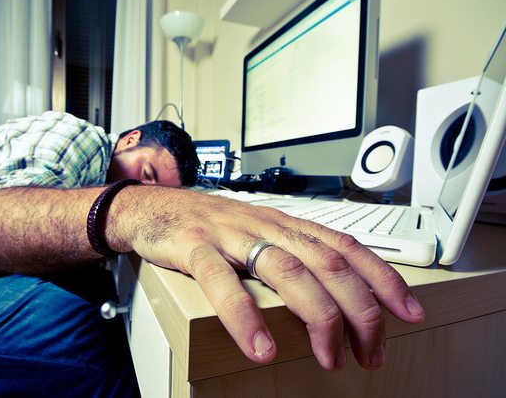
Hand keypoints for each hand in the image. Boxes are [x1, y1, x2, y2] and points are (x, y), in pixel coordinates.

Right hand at [118, 187, 425, 370]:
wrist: (155, 206)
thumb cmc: (211, 226)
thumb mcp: (260, 236)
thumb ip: (293, 258)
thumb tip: (335, 296)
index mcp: (286, 225)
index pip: (347, 247)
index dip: (383, 279)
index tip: (409, 312)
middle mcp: (267, 226)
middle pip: (328, 264)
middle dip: (359, 312)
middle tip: (371, 353)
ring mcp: (232, 235)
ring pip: (287, 271)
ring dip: (316, 318)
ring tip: (329, 358)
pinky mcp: (195, 246)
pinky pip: (222, 281)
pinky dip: (244, 316)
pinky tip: (260, 347)